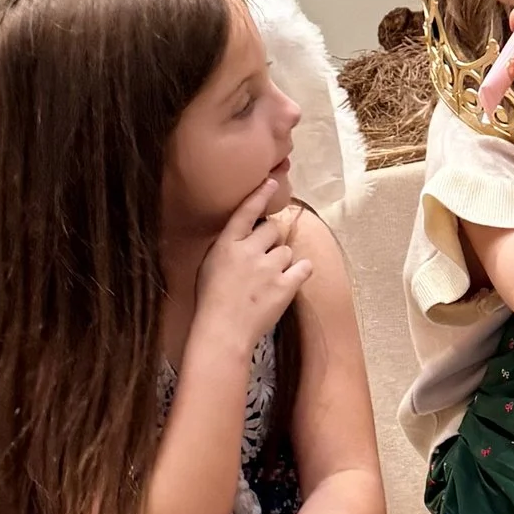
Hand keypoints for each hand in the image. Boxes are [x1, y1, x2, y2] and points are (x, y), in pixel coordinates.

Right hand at [192, 181, 312, 356]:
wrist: (222, 332)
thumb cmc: (211, 303)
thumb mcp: (209, 267)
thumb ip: (228, 248)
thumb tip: (244, 238)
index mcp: (227, 244)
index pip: (246, 212)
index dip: (260, 195)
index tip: (272, 181)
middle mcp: (249, 250)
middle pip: (272, 230)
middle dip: (270, 242)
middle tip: (263, 262)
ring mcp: (269, 267)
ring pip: (287, 251)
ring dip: (282, 262)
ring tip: (270, 281)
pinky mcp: (286, 284)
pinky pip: (304, 267)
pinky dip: (300, 272)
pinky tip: (291, 281)